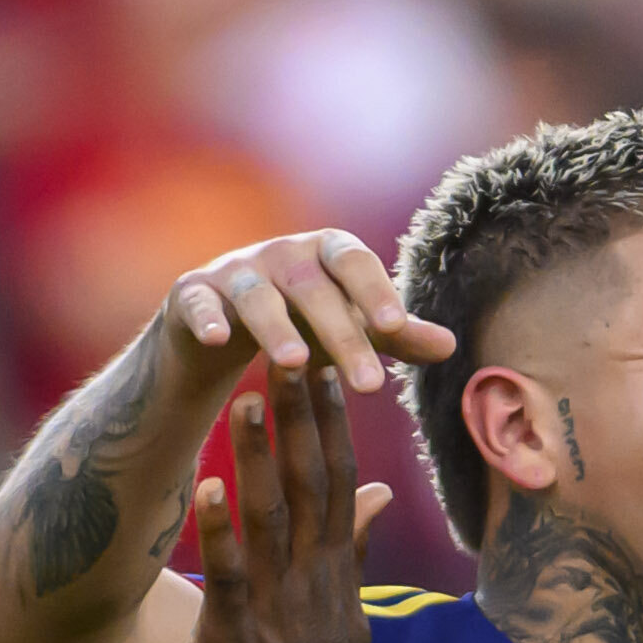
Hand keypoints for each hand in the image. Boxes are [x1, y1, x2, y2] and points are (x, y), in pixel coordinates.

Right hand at [154, 229, 451, 407]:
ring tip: (296, 363)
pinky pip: (198, 301)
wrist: (216, 326)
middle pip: (313, 288)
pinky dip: (206, 318)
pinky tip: (217, 342)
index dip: (374, 290)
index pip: (355, 264)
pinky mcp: (191, 294)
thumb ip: (393, 336)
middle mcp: (280, 255)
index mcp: (324, 255)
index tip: (395, 328)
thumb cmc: (298, 323)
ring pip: (256, 295)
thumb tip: (452, 346)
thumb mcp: (347, 328)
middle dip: (341, 334)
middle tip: (371, 387)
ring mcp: (232, 272)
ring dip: (276, 327)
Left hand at [185, 365, 374, 642]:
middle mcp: (312, 573)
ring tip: (246, 396)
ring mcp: (278, 601)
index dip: (331, 417)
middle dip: (301, 415)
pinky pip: (233, 573)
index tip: (323, 360)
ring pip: (272, 515)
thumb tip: (380, 493)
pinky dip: (222, 531)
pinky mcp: (240, 632)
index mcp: (334, 566)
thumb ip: (356, 546)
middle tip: (291, 347)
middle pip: (312, 480)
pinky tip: (209, 488)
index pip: (340, 476)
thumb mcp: (349, 611)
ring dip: (259, 456)